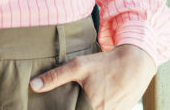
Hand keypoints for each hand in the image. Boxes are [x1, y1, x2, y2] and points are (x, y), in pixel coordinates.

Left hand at [30, 45, 155, 109]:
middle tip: (75, 99)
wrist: (136, 64)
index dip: (68, 108)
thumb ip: (55, 77)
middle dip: (77, 106)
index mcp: (92, 108)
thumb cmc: (106, 64)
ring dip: (87, 106)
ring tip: (85, 97)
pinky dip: (99, 107)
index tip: (60, 105)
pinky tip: (95, 99)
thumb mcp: (78, 66)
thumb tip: (34, 85)